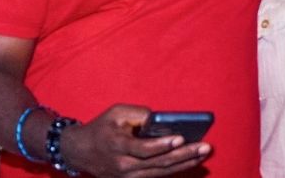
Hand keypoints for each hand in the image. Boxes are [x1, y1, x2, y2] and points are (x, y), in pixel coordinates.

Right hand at [61, 105, 210, 177]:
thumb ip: (139, 114)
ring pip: (160, 173)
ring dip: (184, 164)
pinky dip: (174, 169)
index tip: (180, 138)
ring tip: (202, 154)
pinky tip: (189, 161)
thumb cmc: (101, 128)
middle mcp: (123, 165)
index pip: (144, 149)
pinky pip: (156, 176)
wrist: (79, 151)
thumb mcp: (115, 112)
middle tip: (204, 147)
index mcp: (117, 145)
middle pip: (158, 163)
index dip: (163, 145)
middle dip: (184, 155)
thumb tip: (161, 120)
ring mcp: (127, 177)